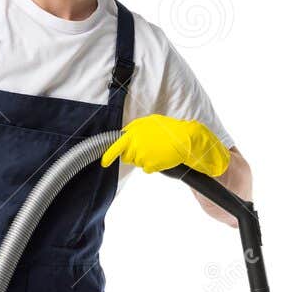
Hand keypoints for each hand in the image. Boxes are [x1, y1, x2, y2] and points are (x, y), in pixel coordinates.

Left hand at [100, 115, 230, 178]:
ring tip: (158, 151)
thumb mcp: (151, 123)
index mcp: (134, 131)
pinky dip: (153, 165)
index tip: (104, 162)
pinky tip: (161, 157)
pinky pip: (147, 169)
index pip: (115, 145)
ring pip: (137, 162)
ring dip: (145, 159)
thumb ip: (136, 129)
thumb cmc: (170, 130)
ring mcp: (141, 154)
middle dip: (133, 155)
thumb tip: (124, 134)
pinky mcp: (149, 164)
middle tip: (148, 150)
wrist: (187, 139)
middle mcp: (135, 142)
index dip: (108, 155)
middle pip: (126, 156)